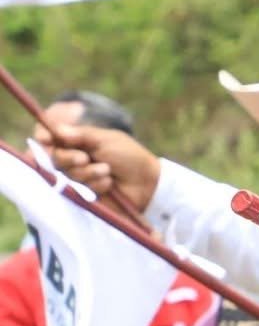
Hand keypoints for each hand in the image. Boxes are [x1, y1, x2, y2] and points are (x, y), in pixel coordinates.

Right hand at [36, 122, 161, 211]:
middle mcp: (72, 160)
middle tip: (84, 158)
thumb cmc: (129, 156)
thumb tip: (56, 129)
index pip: (50, 139)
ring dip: (88, 172)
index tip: (46, 138)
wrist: (148, 182)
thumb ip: (81, 135)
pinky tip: (109, 184)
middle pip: (53, 159)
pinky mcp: (83, 196)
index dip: (44, 138)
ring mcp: (77, 179)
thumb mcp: (106, 140)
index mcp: (76, 143)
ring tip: (107, 171)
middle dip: (68, 158)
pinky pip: (78, 190)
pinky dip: (95, 184)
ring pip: (66, 175)